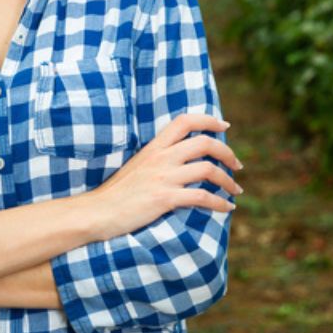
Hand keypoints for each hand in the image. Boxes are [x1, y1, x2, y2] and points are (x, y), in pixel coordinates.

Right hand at [88, 113, 242, 238]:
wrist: (96, 212)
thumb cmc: (115, 194)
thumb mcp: (136, 167)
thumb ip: (157, 161)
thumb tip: (178, 164)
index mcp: (153, 148)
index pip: (184, 121)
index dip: (208, 120)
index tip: (224, 125)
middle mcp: (160, 158)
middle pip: (204, 143)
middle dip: (227, 152)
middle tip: (236, 165)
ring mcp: (163, 178)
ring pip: (208, 170)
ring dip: (228, 180)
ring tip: (235, 189)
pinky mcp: (164, 198)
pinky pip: (202, 197)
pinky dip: (220, 203)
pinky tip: (227, 208)